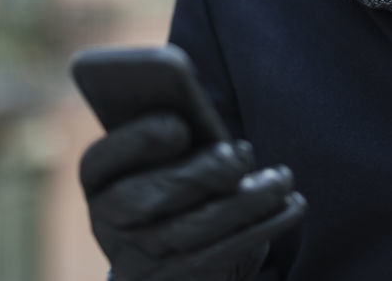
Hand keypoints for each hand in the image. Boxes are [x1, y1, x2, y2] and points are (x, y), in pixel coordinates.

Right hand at [80, 112, 306, 280]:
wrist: (169, 249)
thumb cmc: (178, 176)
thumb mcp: (174, 153)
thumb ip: (191, 140)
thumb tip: (239, 151)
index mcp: (99, 176)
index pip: (101, 159)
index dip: (137, 141)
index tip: (179, 126)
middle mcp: (108, 221)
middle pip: (141, 200)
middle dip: (195, 175)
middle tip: (238, 157)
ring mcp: (138, 259)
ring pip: (189, 230)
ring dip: (244, 201)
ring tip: (283, 179)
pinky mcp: (176, 280)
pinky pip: (221, 255)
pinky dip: (262, 227)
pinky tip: (292, 206)